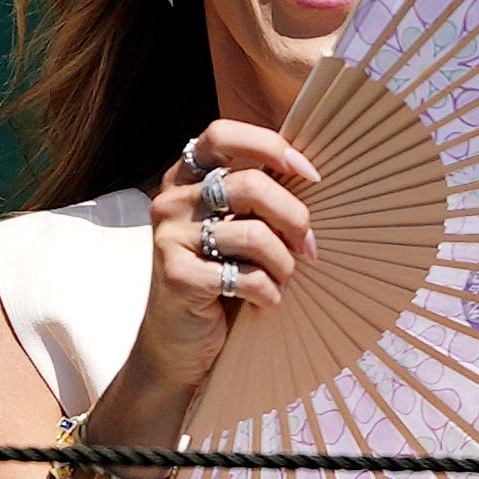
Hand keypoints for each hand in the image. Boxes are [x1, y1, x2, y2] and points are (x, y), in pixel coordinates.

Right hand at [127, 121, 319, 407]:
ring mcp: (169, 237)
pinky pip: (246, 276)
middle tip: (308, 248)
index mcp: (185, 178)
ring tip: (283, 280)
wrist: (177, 343)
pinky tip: (264, 302)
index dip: (270, 146)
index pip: (222, 134)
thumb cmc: (218, 278)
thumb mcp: (233, 228)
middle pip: (250, 184)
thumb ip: (254, 197)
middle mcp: (171, 200)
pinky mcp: (176, 275)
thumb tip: (309, 174)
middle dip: (294, 218)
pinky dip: (268, 293)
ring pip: (254, 233)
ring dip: (283, 264)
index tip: (309, 173)